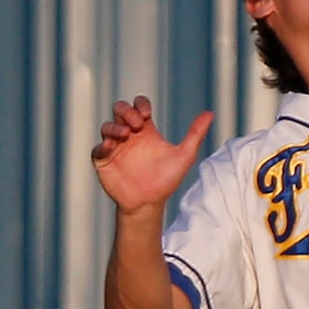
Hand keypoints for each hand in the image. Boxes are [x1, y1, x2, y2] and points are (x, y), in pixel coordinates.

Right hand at [93, 96, 214, 213]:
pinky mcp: (104, 161)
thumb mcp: (184, 156)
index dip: (140, 104)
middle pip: (120, 110)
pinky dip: (102, 146)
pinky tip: (111, 147)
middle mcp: (129, 135)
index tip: (148, 115)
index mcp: (146, 130)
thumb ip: (195, 134)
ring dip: (115, 126)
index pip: (138, 106)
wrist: (150, 203)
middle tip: (138, 124)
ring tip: (126, 134)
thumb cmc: (166, 180)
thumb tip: (210, 114)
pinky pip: (97, 149)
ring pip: (107, 126)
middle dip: (126, 111)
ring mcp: (115, 148)